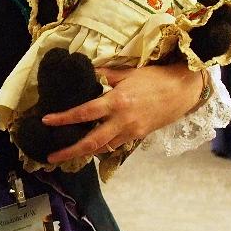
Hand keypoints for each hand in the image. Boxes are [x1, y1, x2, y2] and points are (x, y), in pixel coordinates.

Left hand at [42, 61, 201, 163]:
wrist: (183, 90)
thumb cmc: (155, 78)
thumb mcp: (128, 73)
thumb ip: (105, 75)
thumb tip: (87, 72)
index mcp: (117, 102)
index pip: (84, 113)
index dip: (64, 119)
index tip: (47, 121)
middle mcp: (122, 121)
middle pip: (91, 142)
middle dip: (70, 152)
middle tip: (51, 158)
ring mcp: (131, 132)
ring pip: (103, 148)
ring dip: (84, 152)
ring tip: (67, 153)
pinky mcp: (138, 137)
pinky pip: (116, 145)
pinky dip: (102, 147)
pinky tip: (91, 146)